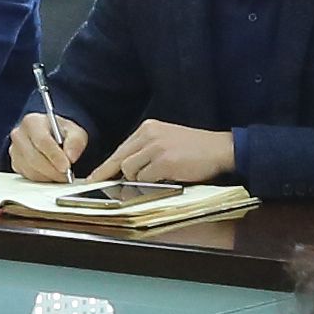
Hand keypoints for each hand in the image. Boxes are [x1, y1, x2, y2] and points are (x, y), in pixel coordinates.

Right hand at [8, 114, 84, 184]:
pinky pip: (28, 176)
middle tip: (67, 175)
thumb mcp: (74, 132)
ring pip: (31, 170)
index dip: (55, 155)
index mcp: (32, 121)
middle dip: (53, 170)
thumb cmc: (61, 133)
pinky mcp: (15, 164)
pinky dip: (43, 179)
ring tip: (62, 176)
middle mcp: (19, 135)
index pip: (42, 140)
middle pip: (34, 158)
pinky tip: (52, 175)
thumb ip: (76, 141)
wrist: (50, 137)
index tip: (66, 166)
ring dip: (49, 176)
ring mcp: (15, 151)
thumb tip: (70, 156)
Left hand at [94, 120, 237, 187]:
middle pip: (120, 161)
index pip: (119, 150)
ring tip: (161, 176)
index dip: (105, 167)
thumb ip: (145, 152)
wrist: (220, 148)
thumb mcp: (166, 141)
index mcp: (147, 128)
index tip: (93, 178)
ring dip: (142, 180)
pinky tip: (169, 177)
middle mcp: (149, 135)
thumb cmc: (195, 148)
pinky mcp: (164, 162)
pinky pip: (146, 179)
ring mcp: (156, 148)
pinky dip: (154, 183)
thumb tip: (124, 171)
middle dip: (116, 177)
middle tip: (106, 185)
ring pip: (131, 172)